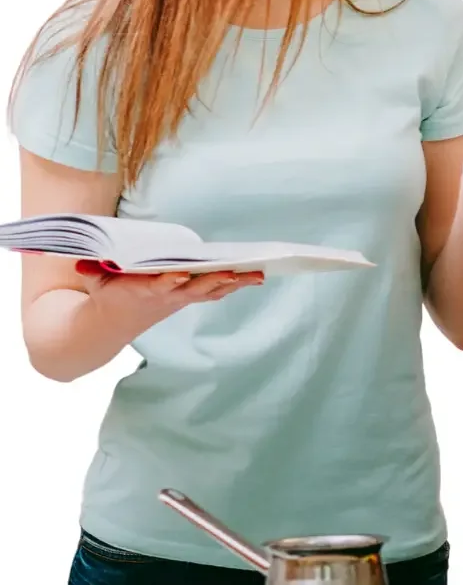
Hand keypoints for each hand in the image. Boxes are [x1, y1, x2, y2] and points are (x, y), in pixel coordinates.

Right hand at [73, 263, 265, 333]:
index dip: (170, 281)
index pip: (159, 285)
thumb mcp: (95, 282)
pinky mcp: (188, 298)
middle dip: (213, 281)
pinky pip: (215, 291)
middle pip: (194, 289)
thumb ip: (92, 270)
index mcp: (142, 290)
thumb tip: (81, 261)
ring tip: (259, 273)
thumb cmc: (107, 293)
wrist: (112, 323)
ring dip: (234, 284)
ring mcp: (180, 299)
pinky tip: (256, 276)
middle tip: (235, 274)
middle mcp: (166, 296)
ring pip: (211, 291)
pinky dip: (234, 285)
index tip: (181, 275)